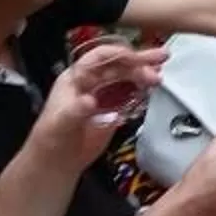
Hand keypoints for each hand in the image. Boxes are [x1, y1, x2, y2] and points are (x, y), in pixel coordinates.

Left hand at [38, 43, 162, 166]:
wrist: (58, 160)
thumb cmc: (53, 138)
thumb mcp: (61, 123)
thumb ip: (75, 110)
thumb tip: (90, 100)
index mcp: (76, 78)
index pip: (100, 58)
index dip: (120, 55)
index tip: (139, 59)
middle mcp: (91, 82)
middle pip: (118, 65)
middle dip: (140, 61)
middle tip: (162, 57)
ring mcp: (104, 94)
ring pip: (127, 77)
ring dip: (144, 74)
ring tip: (160, 77)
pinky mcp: (114, 108)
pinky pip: (130, 93)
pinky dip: (143, 89)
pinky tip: (154, 89)